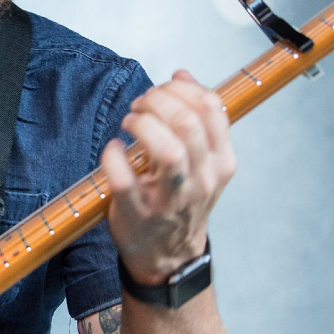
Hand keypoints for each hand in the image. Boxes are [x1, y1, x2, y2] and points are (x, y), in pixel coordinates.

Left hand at [102, 70, 235, 285]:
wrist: (168, 256)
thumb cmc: (181, 202)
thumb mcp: (202, 163)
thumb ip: (197, 119)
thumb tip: (182, 76)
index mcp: (220, 164)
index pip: (211, 109)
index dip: (183, 89)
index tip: (164, 90)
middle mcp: (201, 181)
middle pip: (187, 123)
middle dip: (158, 101)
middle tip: (141, 106)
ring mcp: (170, 199)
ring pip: (166, 149)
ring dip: (142, 123)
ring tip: (130, 122)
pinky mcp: (138, 211)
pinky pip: (124, 178)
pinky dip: (113, 156)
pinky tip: (114, 150)